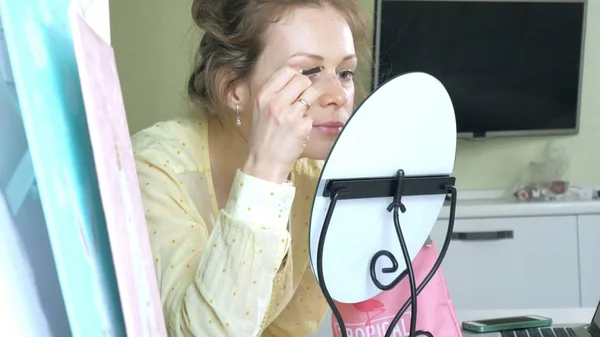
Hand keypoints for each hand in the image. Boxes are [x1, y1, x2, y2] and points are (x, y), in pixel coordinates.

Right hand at [242, 66, 320, 182]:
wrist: (264, 161)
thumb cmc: (263, 136)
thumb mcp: (259, 108)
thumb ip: (274, 92)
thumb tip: (295, 74)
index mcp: (263, 96)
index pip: (287, 71)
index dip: (296, 75)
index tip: (298, 82)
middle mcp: (275, 103)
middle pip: (302, 80)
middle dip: (305, 87)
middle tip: (301, 98)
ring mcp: (289, 114)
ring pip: (311, 94)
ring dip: (309, 101)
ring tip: (300, 112)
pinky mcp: (301, 126)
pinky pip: (311, 115)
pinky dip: (306, 121)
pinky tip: (297, 129)